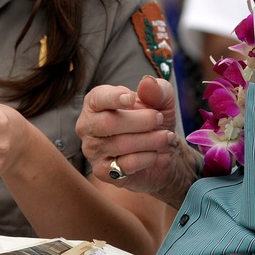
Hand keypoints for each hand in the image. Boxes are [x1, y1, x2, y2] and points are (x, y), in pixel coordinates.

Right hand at [76, 76, 190, 197]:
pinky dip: (146, 158)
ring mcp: (92, 150)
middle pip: (108, 123)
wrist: (162, 154)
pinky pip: (125, 165)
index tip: (131, 98)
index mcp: (96, 103)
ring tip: (166, 136)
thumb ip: (157, 90)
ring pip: (120, 144)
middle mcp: (88, 126)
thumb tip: (148, 82)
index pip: (98, 98)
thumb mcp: (162, 101)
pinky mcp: (102, 171)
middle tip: (159, 118)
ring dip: (150, 140)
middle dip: (140, 121)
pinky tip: (155, 154)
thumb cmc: (155, 121)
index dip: (113, 97)